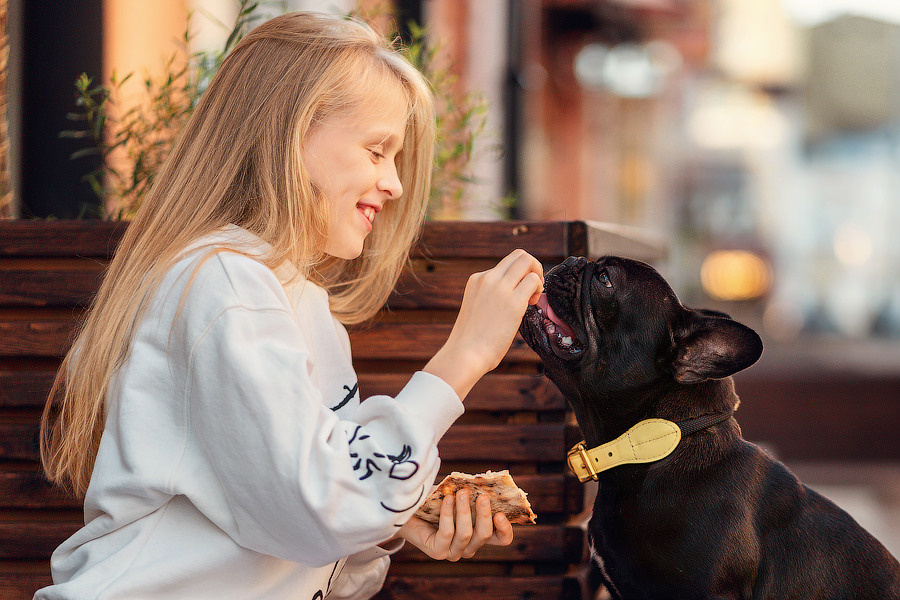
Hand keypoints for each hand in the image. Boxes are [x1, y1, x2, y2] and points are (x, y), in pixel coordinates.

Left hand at [396, 490, 513, 560]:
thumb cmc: (435, 501)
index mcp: (479, 534)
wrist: (406, 512)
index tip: (500, 513)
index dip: (505, 529)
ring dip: (464, 511)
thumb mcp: (456, 494)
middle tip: (482, 496)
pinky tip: (447, 499)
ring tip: (461, 493)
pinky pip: (447, 533)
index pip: (501, 539)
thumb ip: (469, 491)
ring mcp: (453, 552)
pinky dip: (448, 514)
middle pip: (484, 535)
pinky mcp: (437, 551)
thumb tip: (480, 481)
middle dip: (484, 514)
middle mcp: (469, 546)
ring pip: (466, 534)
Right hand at [425, 249, 543, 398]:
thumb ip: (492, 297)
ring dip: (538, 276)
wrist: (464, 355)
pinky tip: (532, 304)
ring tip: (533, 298)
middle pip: (519, 255)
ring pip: (527, 260)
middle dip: (533, 268)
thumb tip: (513, 297)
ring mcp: (500, 288)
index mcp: (477, 279)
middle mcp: (488, 278)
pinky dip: (539, 288)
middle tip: (533, 289)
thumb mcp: (478, 308)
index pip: (506, 264)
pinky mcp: (513, 302)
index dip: (519, 275)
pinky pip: (534, 280)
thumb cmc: (471, 341)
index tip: (520, 292)